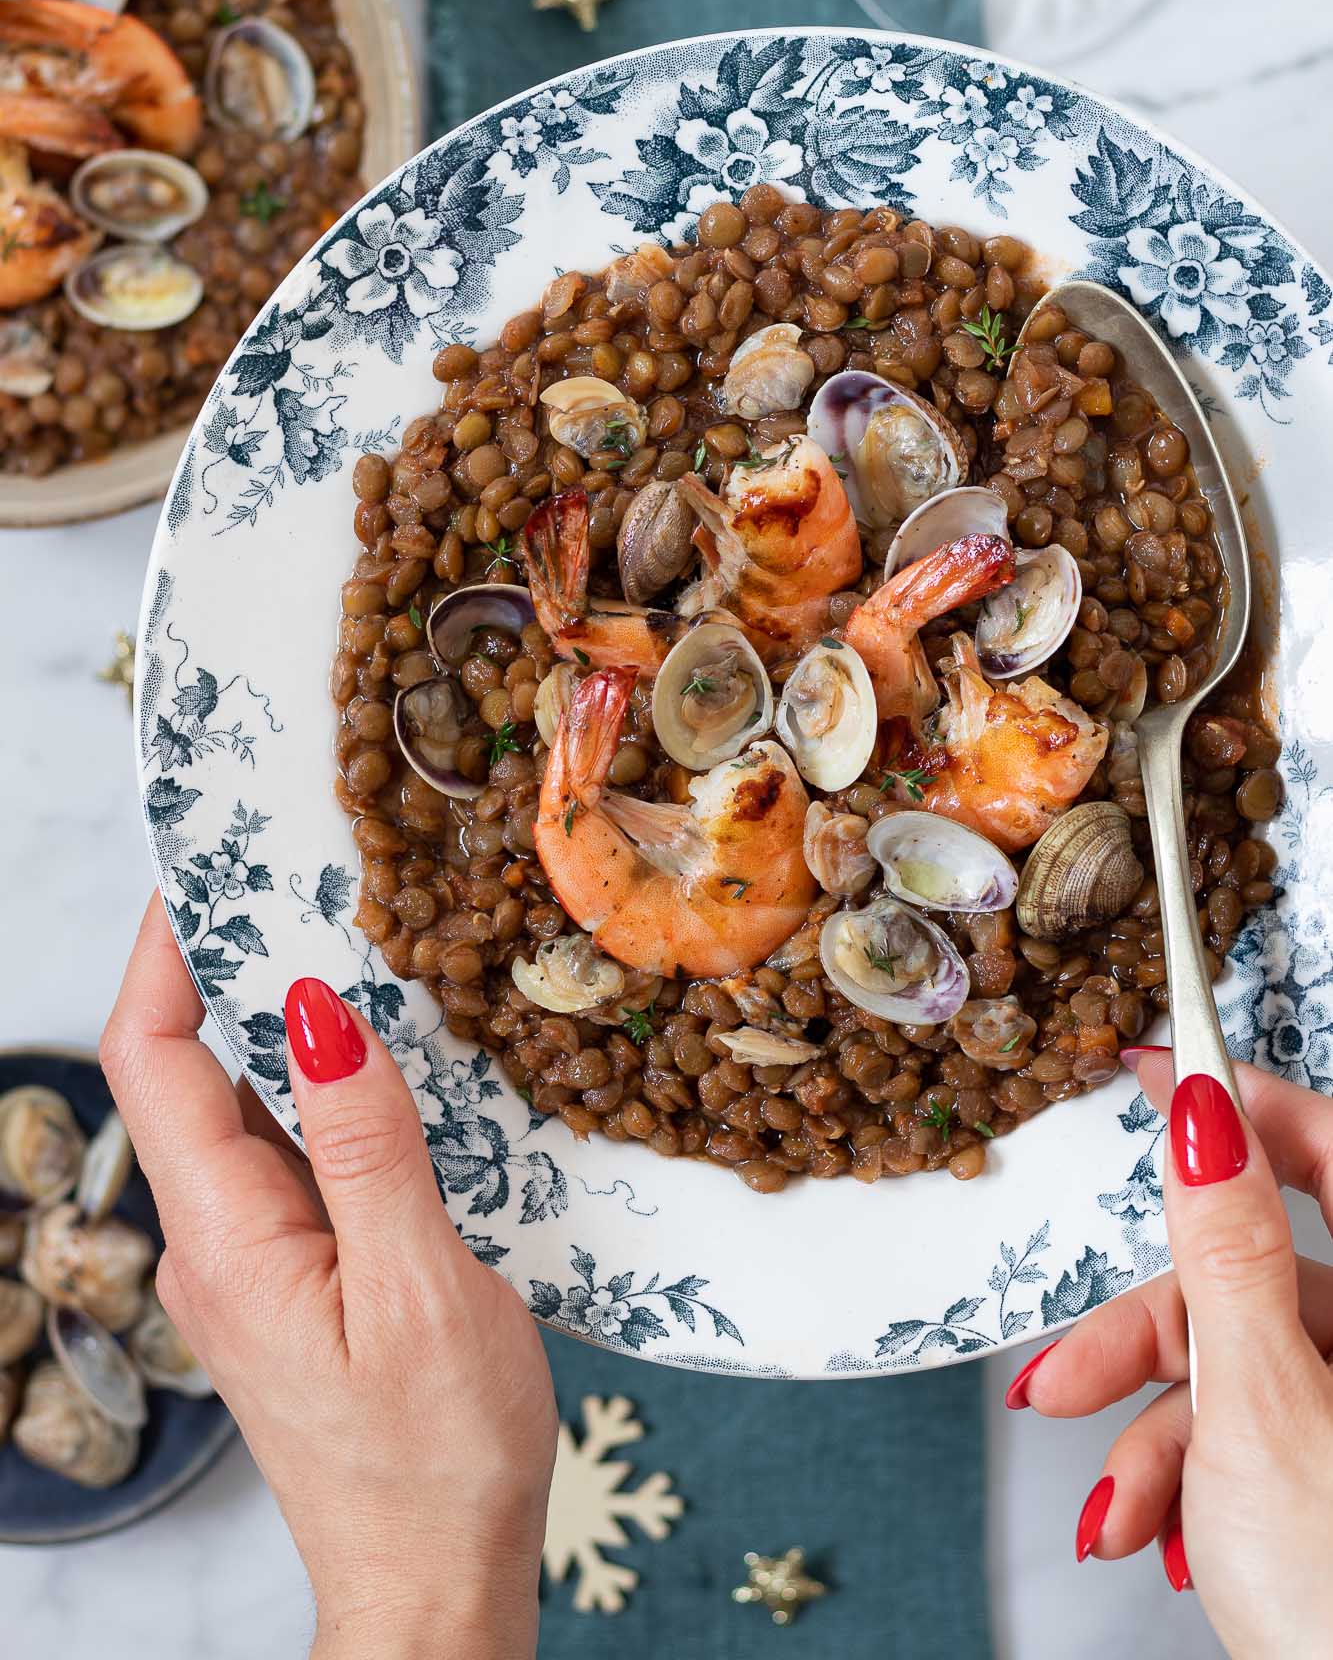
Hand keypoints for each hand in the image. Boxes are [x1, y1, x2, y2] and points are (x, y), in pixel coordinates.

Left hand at [101, 896, 556, 1659]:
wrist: (435, 1583)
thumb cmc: (434, 1459)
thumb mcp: (417, 1292)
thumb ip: (366, 1146)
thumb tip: (320, 1012)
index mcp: (229, 1237)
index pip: (155, 1059)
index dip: (164, 953)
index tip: (208, 864)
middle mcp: (220, 1239)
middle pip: (191, 1069)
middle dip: (232, 962)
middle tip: (305, 872)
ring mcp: (256, 1258)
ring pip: (246, 1107)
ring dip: (286, 1021)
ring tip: (356, 938)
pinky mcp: (299, 1273)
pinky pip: (293, 1153)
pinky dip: (327, 1086)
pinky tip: (390, 1061)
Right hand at [1007, 1048, 1332, 1657]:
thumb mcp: (1260, 1408)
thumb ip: (1226, 1251)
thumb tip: (1201, 1116)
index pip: (1327, 1145)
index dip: (1236, 1097)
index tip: (1150, 1065)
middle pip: (1255, 1276)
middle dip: (1147, 1337)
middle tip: (1068, 1377)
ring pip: (1240, 1363)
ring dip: (1154, 1429)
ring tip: (1115, 1503)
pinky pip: (1256, 1431)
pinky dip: (1190, 1476)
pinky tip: (1154, 1529)